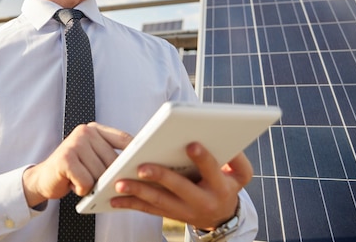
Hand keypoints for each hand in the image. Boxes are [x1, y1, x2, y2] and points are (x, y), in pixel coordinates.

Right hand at [23, 122, 131, 206]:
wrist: (43, 178)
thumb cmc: (72, 170)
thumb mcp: (93, 157)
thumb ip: (111, 156)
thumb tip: (138, 166)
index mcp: (95, 129)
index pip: (123, 139)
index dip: (135, 153)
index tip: (144, 164)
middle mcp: (85, 132)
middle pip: (113, 161)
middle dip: (108, 178)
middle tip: (94, 180)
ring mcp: (74, 143)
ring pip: (101, 174)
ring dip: (92, 185)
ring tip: (80, 179)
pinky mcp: (65, 159)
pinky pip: (87, 182)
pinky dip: (81, 189)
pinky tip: (72, 184)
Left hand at [110, 142, 252, 229]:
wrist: (221, 216)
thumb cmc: (226, 185)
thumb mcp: (240, 174)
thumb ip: (237, 157)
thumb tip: (225, 139)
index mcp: (220, 187)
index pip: (211, 171)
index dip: (203, 158)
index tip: (191, 144)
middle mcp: (202, 201)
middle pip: (179, 188)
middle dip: (160, 177)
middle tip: (142, 167)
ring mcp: (185, 211)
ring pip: (159, 201)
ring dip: (138, 192)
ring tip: (119, 183)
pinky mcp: (170, 215)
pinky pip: (148, 210)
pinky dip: (131, 204)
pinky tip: (114, 198)